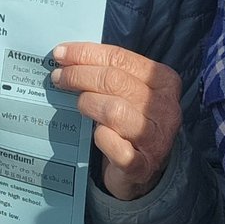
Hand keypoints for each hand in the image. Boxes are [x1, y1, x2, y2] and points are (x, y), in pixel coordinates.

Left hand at [50, 42, 182, 200]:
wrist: (142, 170)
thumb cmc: (131, 120)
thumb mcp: (128, 90)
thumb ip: (108, 71)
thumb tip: (67, 55)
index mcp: (165, 81)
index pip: (120, 58)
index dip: (86, 53)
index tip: (61, 53)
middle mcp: (165, 108)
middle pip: (113, 80)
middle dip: (79, 75)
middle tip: (59, 77)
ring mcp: (155, 138)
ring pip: (113, 110)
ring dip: (88, 103)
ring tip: (77, 103)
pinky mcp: (141, 166)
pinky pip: (111, 142)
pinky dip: (99, 136)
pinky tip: (96, 134)